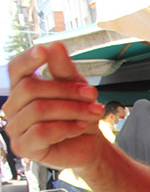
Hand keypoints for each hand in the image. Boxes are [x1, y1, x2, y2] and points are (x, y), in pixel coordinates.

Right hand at [2, 43, 103, 170]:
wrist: (91, 144)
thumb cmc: (80, 115)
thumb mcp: (76, 88)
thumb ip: (64, 70)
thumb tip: (54, 45)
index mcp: (22, 89)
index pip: (16, 69)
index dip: (28, 58)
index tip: (44, 50)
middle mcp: (13, 107)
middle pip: (31, 88)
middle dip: (67, 91)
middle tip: (93, 95)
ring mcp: (15, 127)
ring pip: (38, 110)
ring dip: (72, 110)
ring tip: (93, 113)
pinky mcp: (23, 146)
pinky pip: (41, 132)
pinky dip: (66, 128)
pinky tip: (80, 127)